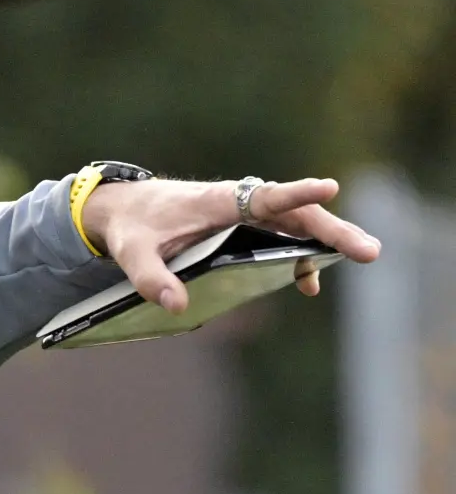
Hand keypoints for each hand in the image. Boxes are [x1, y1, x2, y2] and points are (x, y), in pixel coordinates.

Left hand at [81, 177, 380, 313]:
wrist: (124, 209)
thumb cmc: (131, 227)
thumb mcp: (131, 253)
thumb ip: (150, 279)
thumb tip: (177, 307)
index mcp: (216, 202)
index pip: (264, 197)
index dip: (297, 194)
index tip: (330, 187)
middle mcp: (238, 203)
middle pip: (296, 213)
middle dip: (333, 231)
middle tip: (369, 252)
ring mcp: (244, 215)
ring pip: (296, 223)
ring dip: (328, 240)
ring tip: (364, 257)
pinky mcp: (243, 228)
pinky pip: (282, 238)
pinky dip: (299, 256)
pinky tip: (309, 283)